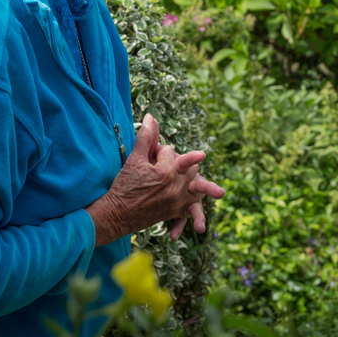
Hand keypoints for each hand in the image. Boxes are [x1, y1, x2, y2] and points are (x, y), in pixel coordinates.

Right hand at [85, 114, 224, 246]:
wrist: (116, 214)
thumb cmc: (124, 185)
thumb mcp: (134, 159)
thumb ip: (145, 137)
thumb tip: (150, 117)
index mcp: (166, 171)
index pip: (170, 152)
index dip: (159, 151)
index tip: (150, 155)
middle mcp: (176, 186)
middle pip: (190, 168)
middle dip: (184, 162)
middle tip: (175, 161)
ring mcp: (177, 201)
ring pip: (197, 189)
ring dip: (207, 188)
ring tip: (221, 193)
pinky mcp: (174, 212)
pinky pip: (189, 211)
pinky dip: (194, 214)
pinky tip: (200, 219)